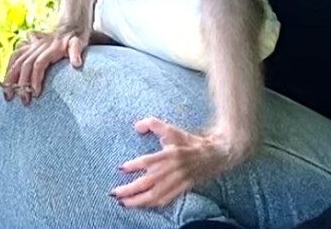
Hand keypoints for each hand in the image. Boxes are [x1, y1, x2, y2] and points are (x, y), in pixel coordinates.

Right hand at [2, 26, 90, 103]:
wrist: (70, 25)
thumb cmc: (76, 38)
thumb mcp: (79, 43)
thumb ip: (76, 52)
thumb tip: (77, 63)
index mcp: (51, 48)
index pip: (38, 64)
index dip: (35, 79)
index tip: (36, 94)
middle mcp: (38, 46)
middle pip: (24, 65)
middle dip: (21, 84)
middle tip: (24, 101)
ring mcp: (31, 46)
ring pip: (16, 61)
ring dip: (10, 79)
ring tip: (8, 96)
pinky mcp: (28, 47)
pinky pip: (14, 57)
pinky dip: (8, 69)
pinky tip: (6, 82)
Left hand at [112, 118, 241, 208]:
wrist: (215, 154)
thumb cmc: (190, 142)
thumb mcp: (172, 130)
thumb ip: (154, 124)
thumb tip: (137, 127)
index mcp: (170, 154)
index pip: (148, 161)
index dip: (134, 165)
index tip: (120, 168)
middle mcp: (173, 169)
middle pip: (148, 182)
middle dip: (130, 190)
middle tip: (115, 193)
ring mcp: (178, 181)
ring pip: (155, 195)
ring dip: (138, 201)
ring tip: (124, 203)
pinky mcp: (183, 188)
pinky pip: (166, 200)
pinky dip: (153, 204)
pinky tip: (142, 206)